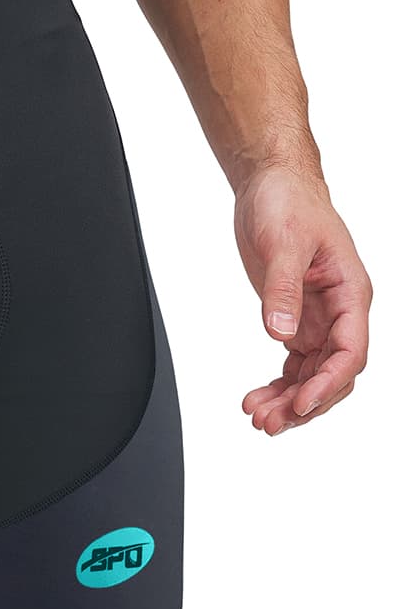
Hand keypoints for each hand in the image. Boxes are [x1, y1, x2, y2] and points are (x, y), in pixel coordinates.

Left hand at [235, 166, 370, 435]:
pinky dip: (279, 384)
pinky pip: (294, 364)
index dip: (328, 383)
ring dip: (288, 400)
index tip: (301, 405)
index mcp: (350, 293)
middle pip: (332, 373)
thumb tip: (280, 332)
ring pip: (312, 374)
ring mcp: (318, 318)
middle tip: (269, 423)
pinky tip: (258, 397)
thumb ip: (283, 290)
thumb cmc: (289, 203)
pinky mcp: (295, 319)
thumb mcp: (283, 243)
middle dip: (304, 403)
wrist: (272, 185)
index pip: (350, 351)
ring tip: (257, 417)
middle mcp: (340, 311)